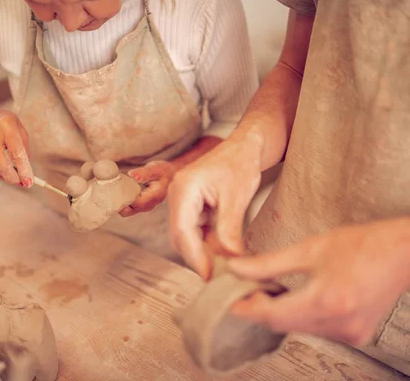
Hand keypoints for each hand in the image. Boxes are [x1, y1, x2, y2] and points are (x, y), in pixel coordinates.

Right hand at [0, 107, 33, 186]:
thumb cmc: (6, 126)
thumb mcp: (19, 130)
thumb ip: (24, 150)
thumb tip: (25, 173)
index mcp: (7, 125)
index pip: (16, 153)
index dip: (23, 170)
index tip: (29, 182)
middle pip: (1, 165)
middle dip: (12, 178)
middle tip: (20, 183)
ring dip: (3, 177)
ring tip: (10, 174)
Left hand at [119, 161, 176, 216]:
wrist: (168, 175)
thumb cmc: (162, 171)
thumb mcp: (155, 169)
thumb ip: (144, 173)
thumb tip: (132, 175)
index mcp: (155, 196)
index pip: (137, 203)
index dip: (126, 199)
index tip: (116, 191)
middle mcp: (150, 204)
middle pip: (131, 210)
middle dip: (120, 204)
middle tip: (111, 192)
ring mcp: (145, 206)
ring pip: (128, 211)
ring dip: (120, 204)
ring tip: (114, 192)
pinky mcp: (140, 205)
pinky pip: (129, 208)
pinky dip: (122, 202)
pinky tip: (118, 193)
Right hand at [167, 139, 261, 278]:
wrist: (244, 147)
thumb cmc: (239, 163)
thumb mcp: (237, 198)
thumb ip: (229, 229)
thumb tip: (230, 259)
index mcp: (184, 189)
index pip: (182, 231)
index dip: (194, 256)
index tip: (209, 274)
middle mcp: (177, 195)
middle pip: (180, 236)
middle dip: (197, 257)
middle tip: (218, 274)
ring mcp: (182, 200)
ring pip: (186, 236)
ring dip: (202, 251)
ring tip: (222, 264)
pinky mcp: (190, 206)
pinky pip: (194, 230)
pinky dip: (206, 242)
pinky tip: (221, 251)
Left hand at [228, 219, 409, 345]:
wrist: (403, 253)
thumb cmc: (362, 244)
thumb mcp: (309, 248)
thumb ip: (268, 263)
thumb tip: (237, 268)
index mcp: (326, 301)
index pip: (271, 314)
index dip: (245, 307)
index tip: (228, 299)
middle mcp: (338, 324)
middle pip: (281, 324)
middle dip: (259, 308)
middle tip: (245, 289)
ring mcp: (349, 333)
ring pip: (296, 328)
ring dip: (278, 312)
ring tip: (269, 289)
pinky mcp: (354, 335)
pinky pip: (314, 329)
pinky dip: (299, 315)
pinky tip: (295, 297)